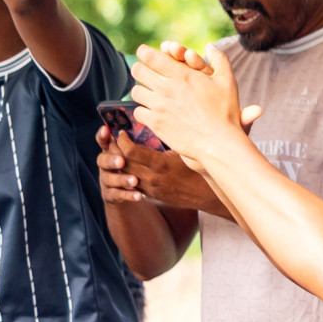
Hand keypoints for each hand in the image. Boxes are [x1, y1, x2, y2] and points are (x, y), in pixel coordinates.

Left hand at [96, 126, 214, 209]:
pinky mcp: (153, 196)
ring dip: (120, 163)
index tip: (122, 133)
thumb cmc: (199, 168)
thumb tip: (152, 125)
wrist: (207, 194)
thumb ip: (165, 142)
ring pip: (126, 175)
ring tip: (119, 153)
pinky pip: (134, 185)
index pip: (130, 151)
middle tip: (115, 140)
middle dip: (116, 150)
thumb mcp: (183, 151)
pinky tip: (131, 166)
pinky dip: (129, 174)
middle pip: (124, 163)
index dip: (122, 140)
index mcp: (161, 164)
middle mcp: (153, 178)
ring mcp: (152, 189)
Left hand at [130, 42, 252, 172]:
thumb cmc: (226, 112)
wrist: (220, 143)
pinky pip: (138, 112)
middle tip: (147, 73)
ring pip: (136, 92)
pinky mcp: (156, 124)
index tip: (145, 54)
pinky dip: (144, 111)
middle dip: (141, 69)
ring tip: (151, 94)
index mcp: (182, 75)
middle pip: (138, 71)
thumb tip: (209, 45)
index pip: (150, 56)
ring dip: (142, 91)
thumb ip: (219, 59)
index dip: (144, 52)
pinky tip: (154, 112)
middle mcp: (167, 89)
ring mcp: (159, 107)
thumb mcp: (228, 81)